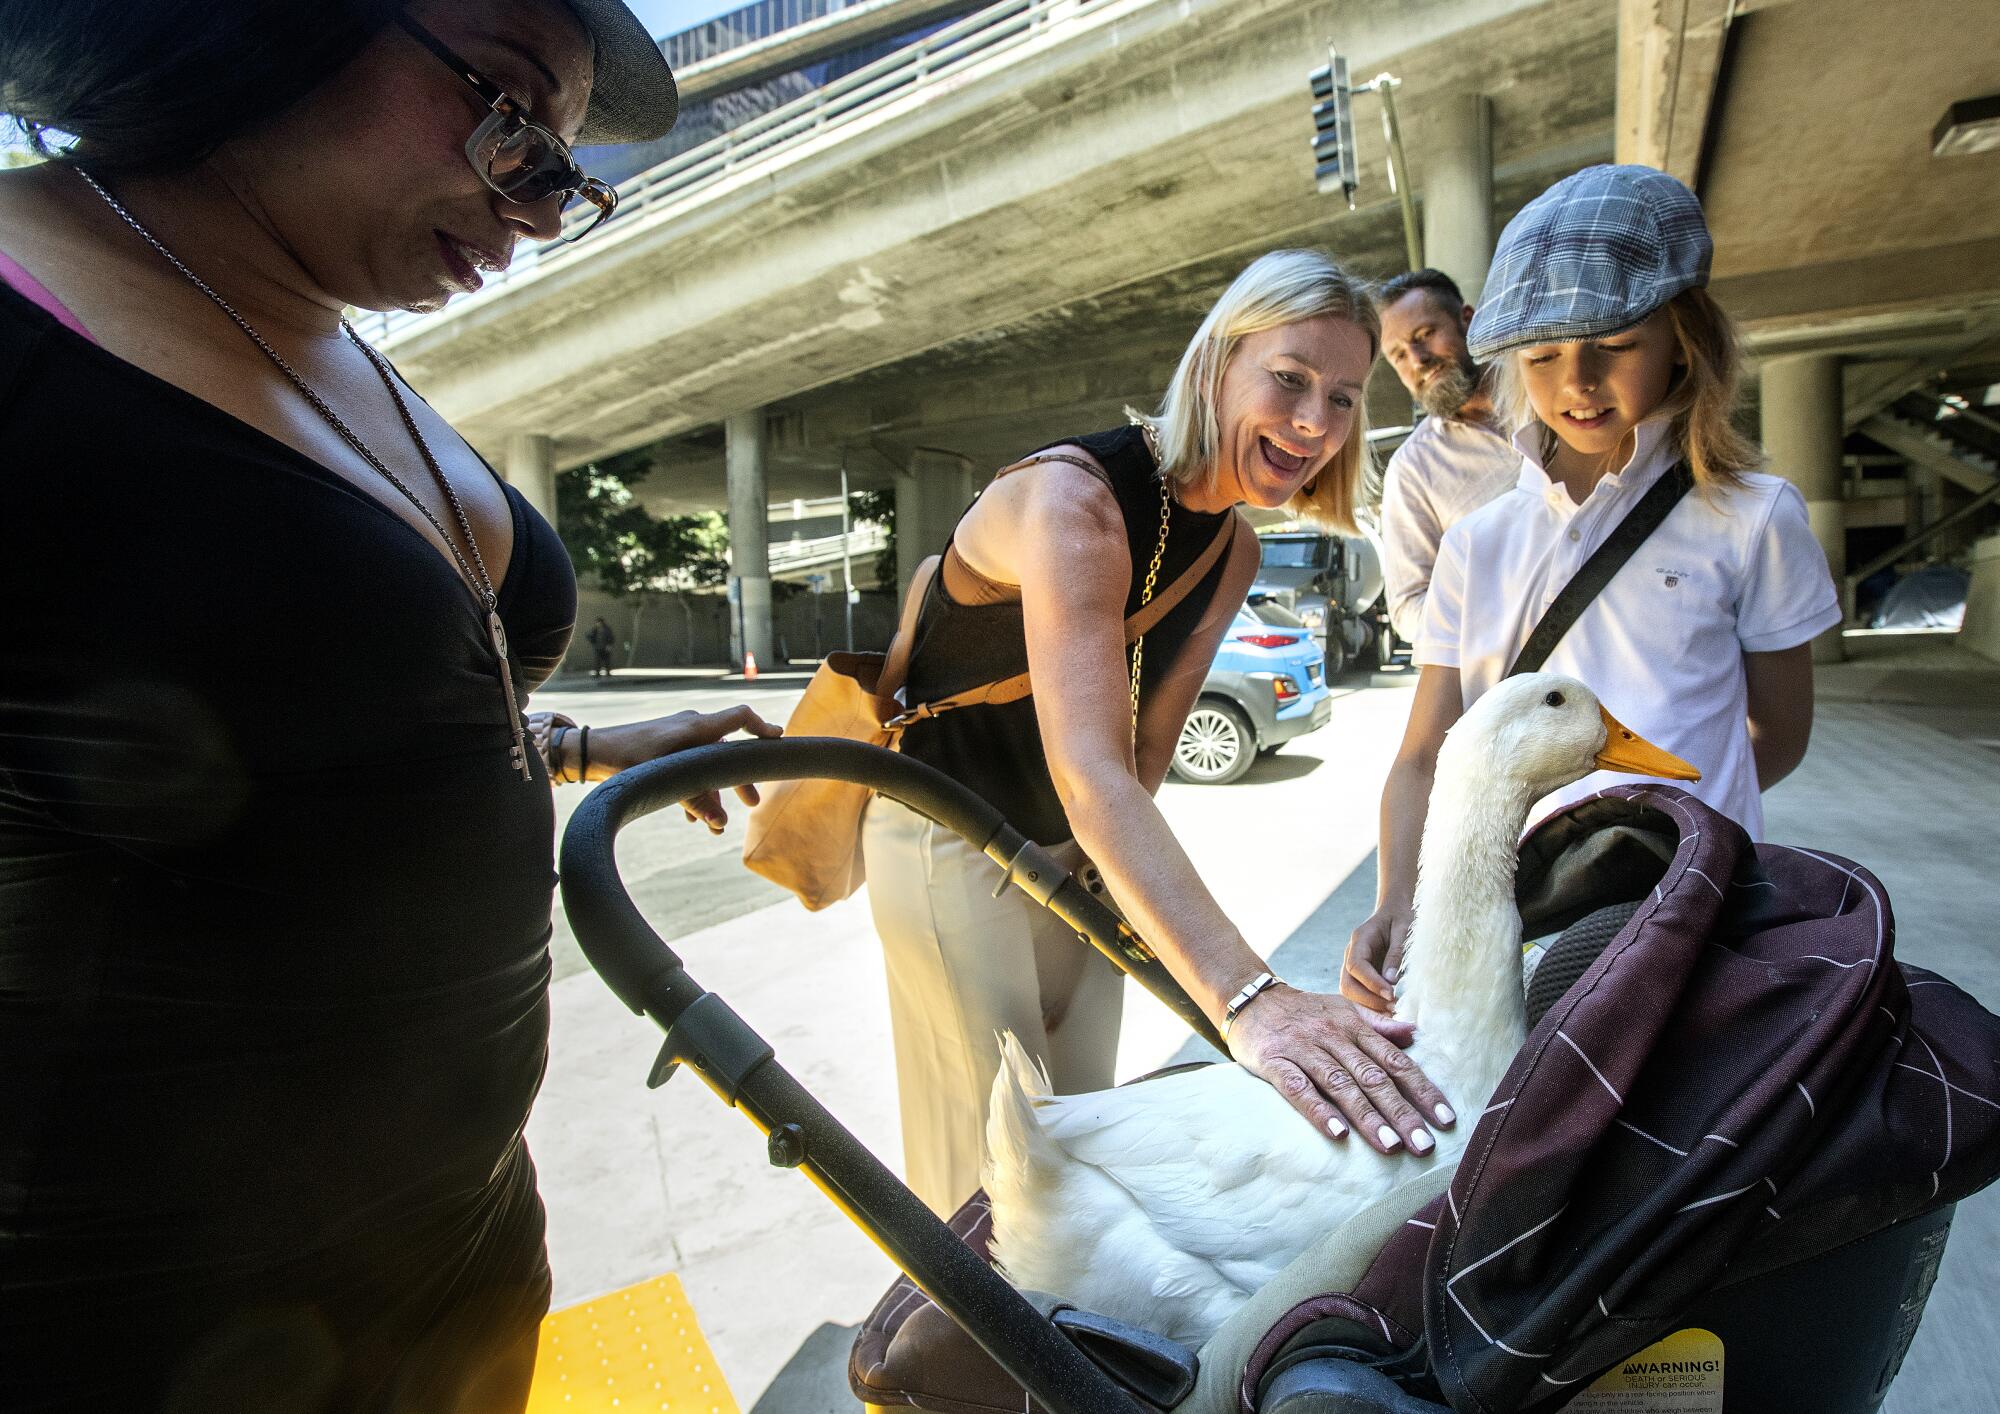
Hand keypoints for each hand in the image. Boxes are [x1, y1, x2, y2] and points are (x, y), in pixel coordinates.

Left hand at [605, 705, 781, 831]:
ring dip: (713, 796)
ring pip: (707, 767)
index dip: (762, 728)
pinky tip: (693, 819)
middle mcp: (691, 730)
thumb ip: (693, 800)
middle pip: (727, 751)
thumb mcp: (662, 779)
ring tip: (716, 827)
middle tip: (752, 804)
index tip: (778, 742)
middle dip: (739, 780)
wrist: (590, 752)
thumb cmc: (625, 758)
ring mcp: (677, 741)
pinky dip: (694, 793)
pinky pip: (689, 771)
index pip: (739, 718)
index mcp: (695, 727)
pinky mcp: (664, 753)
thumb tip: (721, 823)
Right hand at [1226, 984, 1452, 1154]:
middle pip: (1374, 1078)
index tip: (1445, 1119)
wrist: (1250, 998)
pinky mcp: (1275, 1063)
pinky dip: (1319, 1111)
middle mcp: (1334, 1038)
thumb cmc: (1304, 1011)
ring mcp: (1304, 1050)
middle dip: (1402, 1112)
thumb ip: (1378, 1025)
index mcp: (1355, 1028)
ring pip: (1341, 1085)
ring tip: (1391, 1146)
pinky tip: (1338, 1134)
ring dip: (1367, 1116)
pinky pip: (1299, 1089)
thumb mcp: (1343, 1010)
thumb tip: (1415, 1035)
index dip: (1422, 1090)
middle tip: (1424, 1145)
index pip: (1396, 1062)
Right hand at [1343, 902, 1410, 1013]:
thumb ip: (1396, 953)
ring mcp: (1353, 965)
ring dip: (1368, 1005)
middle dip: (1367, 999)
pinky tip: (1388, 1009)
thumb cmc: (1401, 917)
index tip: (1391, 994)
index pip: (1356, 966)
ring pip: (1350, 991)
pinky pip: (1360, 993)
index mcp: (1359, 939)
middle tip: (1392, 1007)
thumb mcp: (1404, 929)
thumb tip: (1391, 980)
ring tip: (1392, 1011)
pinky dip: (1371, 1004)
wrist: (1395, 910)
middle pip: (1347, 983)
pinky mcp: (1361, 975)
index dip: (1371, 983)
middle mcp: (1351, 954)